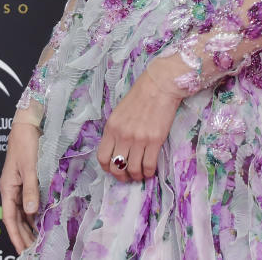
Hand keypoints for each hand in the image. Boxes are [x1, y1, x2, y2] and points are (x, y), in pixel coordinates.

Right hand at [0, 121, 41, 252]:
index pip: (9, 218)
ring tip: (37, 240)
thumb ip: (30, 189)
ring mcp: (18, 186)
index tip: (22, 249)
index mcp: (7, 188)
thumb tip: (31, 211)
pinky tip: (41, 221)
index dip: (15, 235)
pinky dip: (34, 214)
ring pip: (22, 212)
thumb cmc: (25, 144)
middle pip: (15, 218)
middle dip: (22, 235)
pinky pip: (28, 203)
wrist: (27, 125)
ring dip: (29, 226)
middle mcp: (11, 189)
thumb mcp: (29, 167)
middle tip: (32, 250)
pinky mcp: (26, 181)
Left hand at [97, 63, 183, 182]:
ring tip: (140, 174)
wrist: (159, 86)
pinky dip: (149, 172)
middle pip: (117, 167)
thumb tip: (118, 149)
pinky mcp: (155, 140)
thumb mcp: (120, 112)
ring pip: (133, 169)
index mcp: (111, 127)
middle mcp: (122, 135)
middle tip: (127, 176)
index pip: (102, 157)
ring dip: (136, 176)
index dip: (107, 168)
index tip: (114, 170)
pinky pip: (148, 165)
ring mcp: (138, 139)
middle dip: (121, 176)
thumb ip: (116, 130)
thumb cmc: (141, 96)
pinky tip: (150, 170)